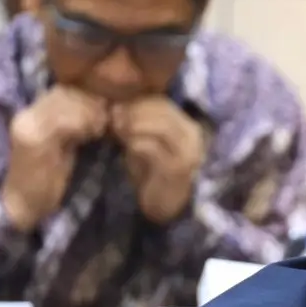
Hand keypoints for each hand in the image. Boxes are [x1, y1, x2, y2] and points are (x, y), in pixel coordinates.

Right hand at [1, 86, 111, 229]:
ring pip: (65, 102)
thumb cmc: (48, 180)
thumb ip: (75, 124)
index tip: (106, 108)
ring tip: (101, 127)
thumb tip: (103, 105)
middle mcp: (27, 114)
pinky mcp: (32, 139)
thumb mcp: (64, 145)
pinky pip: (62, 121)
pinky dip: (83, 124)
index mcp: (33, 113)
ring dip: (89, 112)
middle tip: (107, 118)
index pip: (63, 89)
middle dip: (91, 101)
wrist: (24, 206)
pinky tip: (93, 134)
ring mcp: (28, 126)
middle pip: (64, 92)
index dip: (87, 95)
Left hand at [111, 96, 207, 225]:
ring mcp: (187, 152)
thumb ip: (138, 122)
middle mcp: (192, 135)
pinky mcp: (177, 168)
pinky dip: (135, 143)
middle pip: (162, 110)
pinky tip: (126, 147)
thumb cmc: (152, 171)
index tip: (115, 107)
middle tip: (113, 118)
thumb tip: (116, 105)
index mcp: (186, 125)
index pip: (162, 102)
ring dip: (134, 125)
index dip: (137, 102)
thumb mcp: (146, 140)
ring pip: (160, 126)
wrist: (164, 205)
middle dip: (134, 111)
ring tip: (117, 131)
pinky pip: (152, 147)